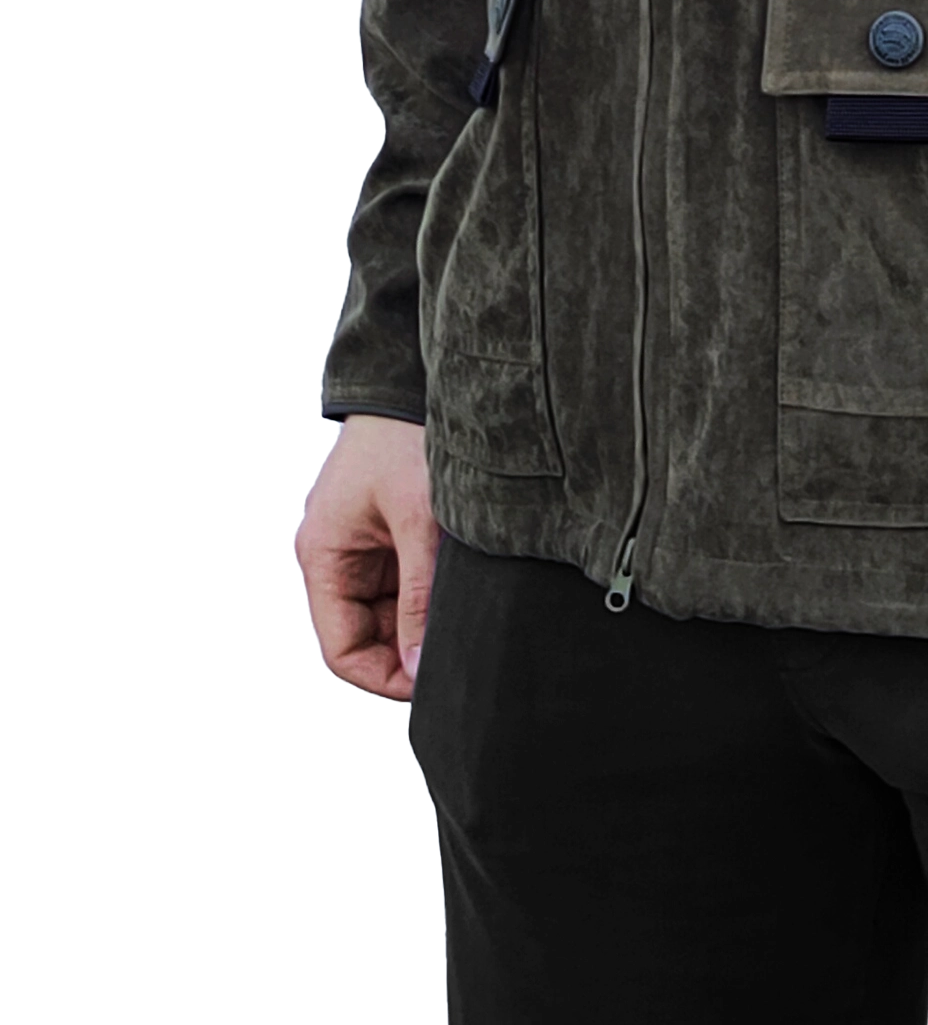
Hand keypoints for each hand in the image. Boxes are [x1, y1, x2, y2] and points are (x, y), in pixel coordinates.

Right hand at [292, 414, 437, 701]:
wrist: (410, 383)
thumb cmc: (406, 440)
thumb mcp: (418, 521)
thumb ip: (418, 596)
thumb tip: (418, 667)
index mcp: (323, 558)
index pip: (343, 650)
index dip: (385, 676)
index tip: (433, 685)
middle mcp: (334, 559)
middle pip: (367, 636)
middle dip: (408, 651)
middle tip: (458, 657)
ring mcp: (361, 548)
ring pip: (389, 613)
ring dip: (422, 621)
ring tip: (465, 618)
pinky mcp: (387, 535)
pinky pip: (404, 584)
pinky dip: (430, 594)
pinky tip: (461, 590)